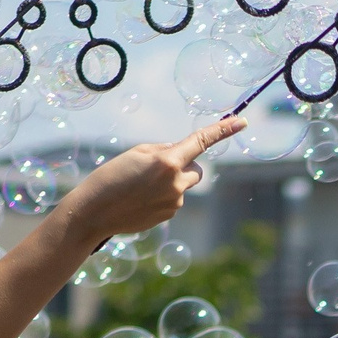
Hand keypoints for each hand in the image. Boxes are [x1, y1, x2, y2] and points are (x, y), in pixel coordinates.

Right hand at [61, 118, 243, 240]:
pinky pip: (173, 199)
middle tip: (155, 168)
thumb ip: (165, 150)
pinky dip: (161, 195)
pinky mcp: (169, 215)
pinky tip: (140, 199)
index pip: (201, 142)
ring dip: (170, 181)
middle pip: (196, 168)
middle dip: (184, 165)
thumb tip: (183, 155)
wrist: (95, 212)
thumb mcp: (137, 153)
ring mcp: (175, 202)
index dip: (223, 130)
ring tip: (140, 186)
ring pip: (183, 185)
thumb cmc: (112, 176)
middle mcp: (176, 183)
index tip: (242, 121)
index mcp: (167, 162)